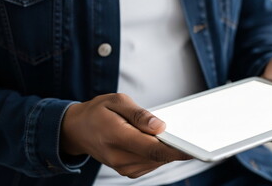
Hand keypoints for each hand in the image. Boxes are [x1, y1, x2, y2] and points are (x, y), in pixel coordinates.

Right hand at [60, 94, 191, 177]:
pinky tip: (159, 142)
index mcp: (116, 136)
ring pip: (156, 161)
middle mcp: (119, 157)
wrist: (77, 130)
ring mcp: (122, 167)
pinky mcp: (127, 170)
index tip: (194, 148)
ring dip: (167, 150)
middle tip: (191, 136)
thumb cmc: (98, 111)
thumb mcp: (116, 101)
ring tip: (174, 136)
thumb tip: (161, 127)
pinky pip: (150, 163)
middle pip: (157, 157)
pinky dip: (158, 154)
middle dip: (175, 148)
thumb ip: (139, 115)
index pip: (152, 148)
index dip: (175, 150)